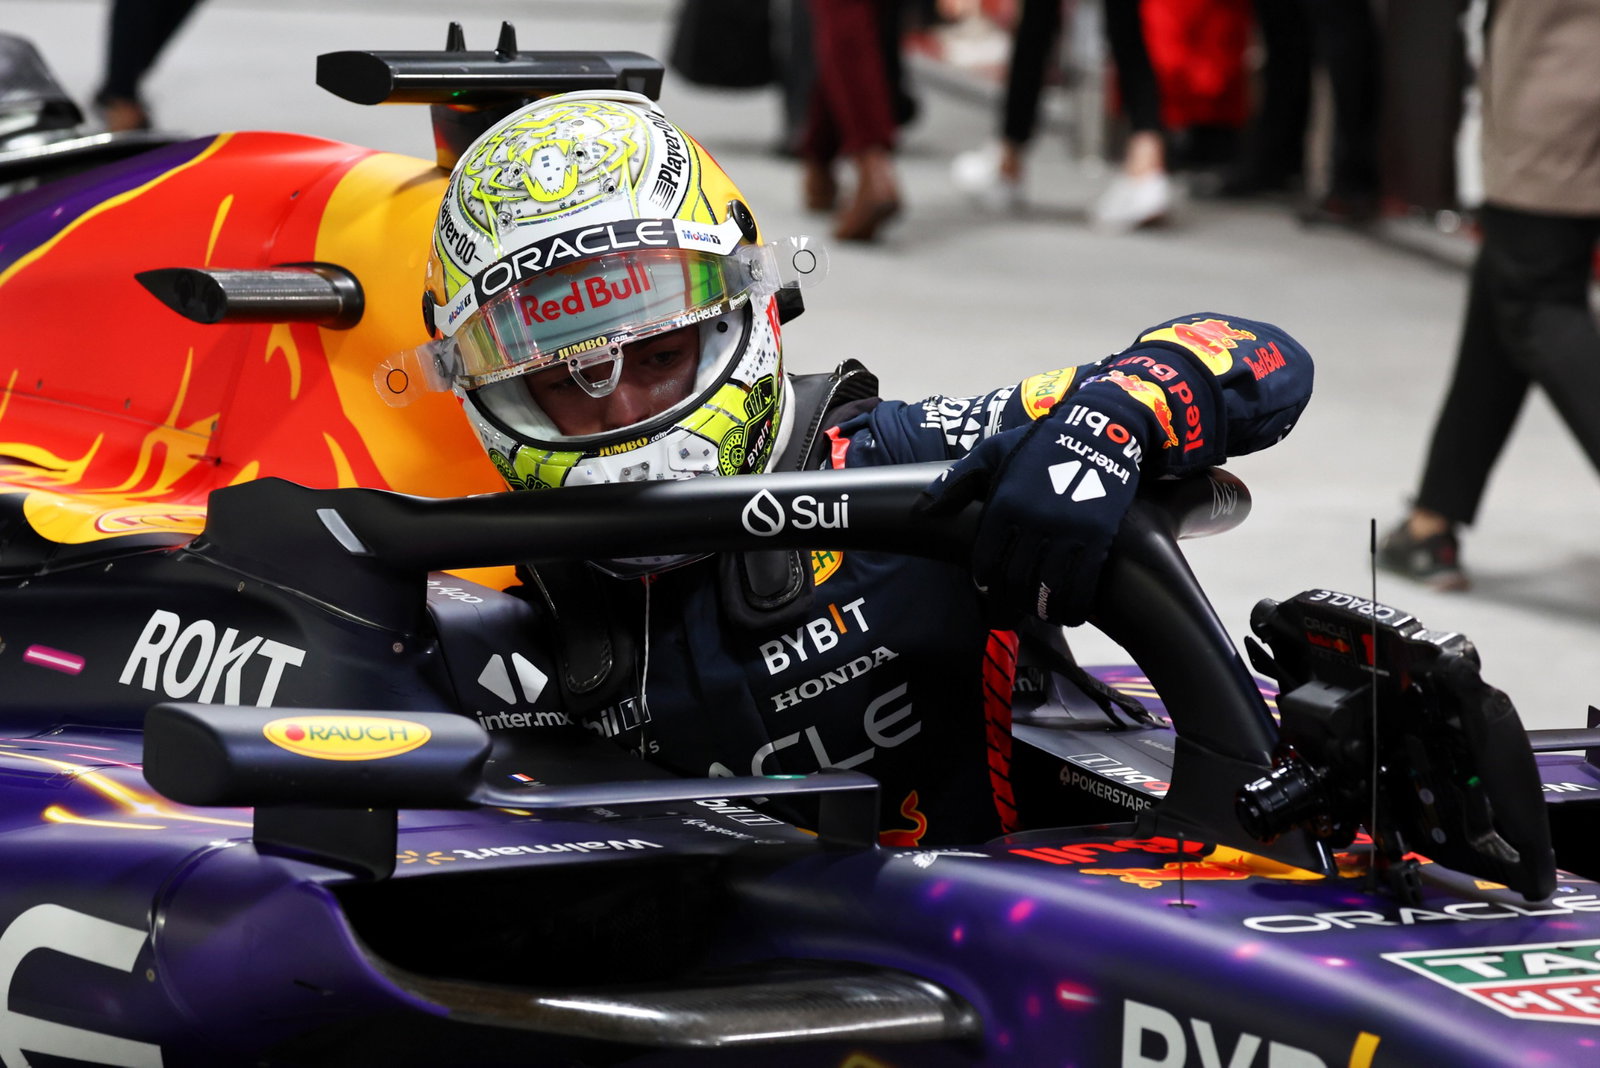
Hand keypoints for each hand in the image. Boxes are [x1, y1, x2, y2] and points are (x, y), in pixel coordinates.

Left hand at [921, 385, 1152, 625]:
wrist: (1096, 431)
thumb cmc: (1040, 443)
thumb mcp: (991, 452)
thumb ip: (956, 481)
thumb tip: (924, 509)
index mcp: (1004, 505)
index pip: (985, 560)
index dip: (984, 581)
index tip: (987, 588)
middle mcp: (1032, 523)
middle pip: (1014, 580)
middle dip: (1010, 600)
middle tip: (1011, 608)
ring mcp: (1066, 533)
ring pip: (1045, 589)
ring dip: (1040, 609)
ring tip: (1039, 613)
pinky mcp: (1097, 538)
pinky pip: (1081, 586)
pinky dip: (1073, 607)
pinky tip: (1069, 613)